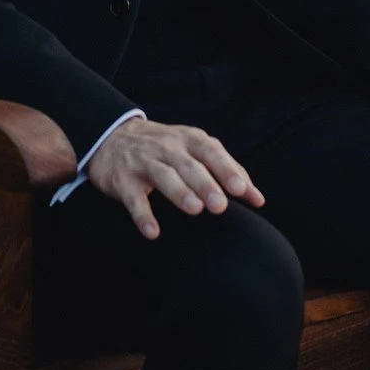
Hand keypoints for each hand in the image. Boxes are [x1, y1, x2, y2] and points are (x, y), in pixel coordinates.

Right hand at [85, 115, 264, 239]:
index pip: (210, 151)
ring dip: (179, 192)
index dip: (226, 169)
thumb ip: (226, 170)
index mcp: (188, 139)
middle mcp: (167, 148)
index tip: (242, 190)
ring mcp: (143, 162)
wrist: (112, 137)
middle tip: (221, 206)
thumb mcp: (194, 150)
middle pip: (189, 166)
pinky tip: (153, 232)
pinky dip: (142, 215)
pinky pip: (133, 198)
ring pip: (163, 176)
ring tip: (195, 210)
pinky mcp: (122, 180)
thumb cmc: (165, 148)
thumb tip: (258, 198)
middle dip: (206, 185)